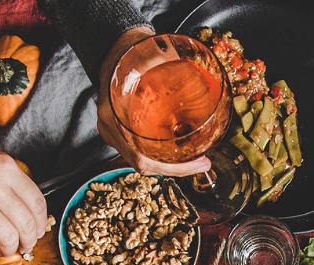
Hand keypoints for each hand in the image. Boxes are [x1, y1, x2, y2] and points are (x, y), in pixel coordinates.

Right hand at [0, 105, 45, 264]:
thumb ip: (6, 178)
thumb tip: (21, 207)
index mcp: (5, 167)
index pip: (37, 202)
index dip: (41, 223)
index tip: (37, 232)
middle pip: (26, 225)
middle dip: (28, 242)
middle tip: (22, 247)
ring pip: (6, 238)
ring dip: (8, 251)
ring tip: (1, 250)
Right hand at [93, 28, 213, 178]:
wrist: (112, 46)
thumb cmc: (130, 49)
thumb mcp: (152, 55)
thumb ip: (170, 64)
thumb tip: (198, 70)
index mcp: (113, 115)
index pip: (141, 159)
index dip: (173, 168)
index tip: (200, 164)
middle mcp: (110, 127)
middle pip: (142, 163)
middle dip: (175, 168)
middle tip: (202, 163)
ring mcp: (112, 130)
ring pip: (141, 158)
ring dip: (168, 161)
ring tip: (194, 158)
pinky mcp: (118, 128)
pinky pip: (139, 147)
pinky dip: (159, 151)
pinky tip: (177, 147)